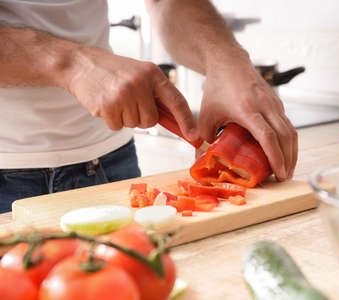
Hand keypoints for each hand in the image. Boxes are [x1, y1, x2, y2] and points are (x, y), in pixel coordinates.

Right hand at [66, 47, 196, 139]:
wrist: (81, 64)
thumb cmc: (114, 72)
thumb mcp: (140, 75)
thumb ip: (157, 95)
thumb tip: (177, 122)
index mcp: (153, 74)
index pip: (177, 101)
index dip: (187, 120)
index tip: (195, 135)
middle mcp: (140, 83)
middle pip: (151, 120)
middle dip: (141, 117)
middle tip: (128, 101)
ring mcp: (124, 94)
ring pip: (134, 124)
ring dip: (125, 117)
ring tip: (115, 98)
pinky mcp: (108, 105)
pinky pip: (117, 127)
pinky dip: (111, 120)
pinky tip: (105, 104)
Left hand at [198, 56, 297, 179]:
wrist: (229, 62)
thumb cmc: (217, 89)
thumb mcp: (206, 114)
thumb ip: (204, 138)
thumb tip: (202, 161)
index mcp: (247, 109)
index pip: (267, 136)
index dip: (276, 157)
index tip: (279, 174)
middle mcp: (265, 106)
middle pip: (285, 136)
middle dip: (288, 160)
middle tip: (284, 178)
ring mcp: (274, 103)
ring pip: (291, 131)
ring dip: (292, 152)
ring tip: (287, 169)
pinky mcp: (278, 103)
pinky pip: (288, 125)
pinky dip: (289, 142)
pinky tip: (284, 153)